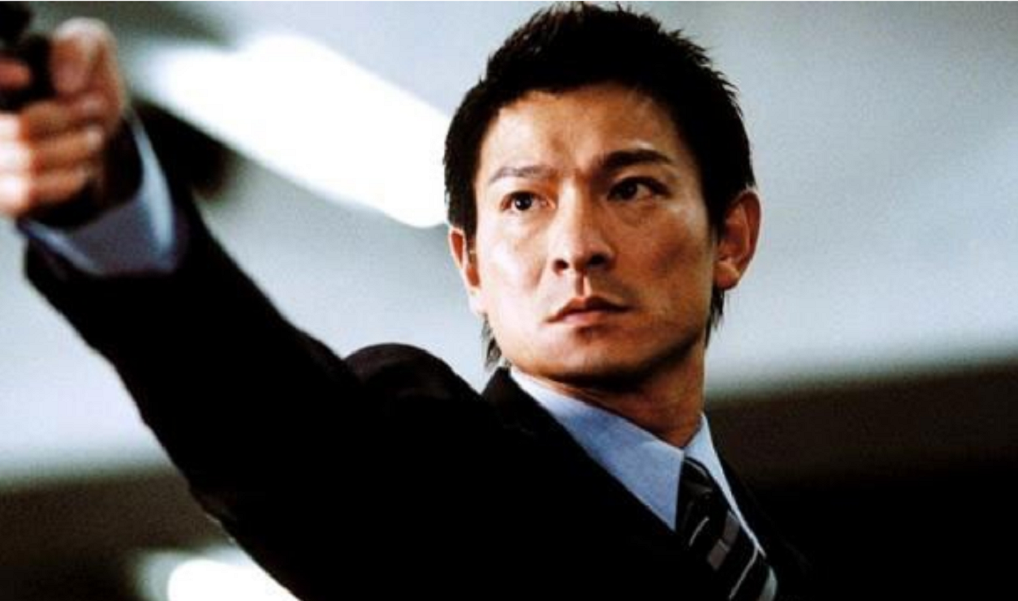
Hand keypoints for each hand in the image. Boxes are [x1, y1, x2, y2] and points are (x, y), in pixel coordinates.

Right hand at [0, 18, 126, 220]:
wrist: (95, 125)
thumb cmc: (83, 78)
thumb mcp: (90, 45)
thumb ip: (77, 47)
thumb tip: (64, 84)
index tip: (28, 76)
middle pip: (19, 129)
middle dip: (65, 119)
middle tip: (94, 107)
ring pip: (27, 161)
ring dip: (73, 150)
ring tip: (93, 137)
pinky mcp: (2, 194)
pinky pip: (25, 194)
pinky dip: (64, 181)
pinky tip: (80, 169)